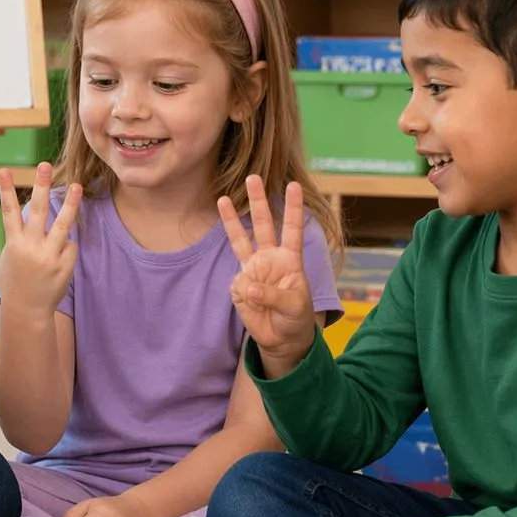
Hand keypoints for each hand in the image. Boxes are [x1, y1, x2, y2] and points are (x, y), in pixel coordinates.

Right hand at [0, 162, 82, 315]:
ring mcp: (49, 257)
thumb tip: (30, 212)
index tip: (4, 170)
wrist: (27, 311)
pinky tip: (58, 260)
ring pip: (63, 225)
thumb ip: (20, 235)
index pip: (8, 211)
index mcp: (14, 244)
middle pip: (37, 211)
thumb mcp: (11, 256)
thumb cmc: (16, 278)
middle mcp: (31, 248)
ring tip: (77, 186)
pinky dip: (66, 248)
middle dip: (40, 186)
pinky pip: (70, 245)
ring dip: (71, 204)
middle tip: (44, 165)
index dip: (5, 189)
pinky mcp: (64, 266)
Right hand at [218, 176, 314, 374]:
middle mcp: (270, 258)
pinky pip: (238, 284)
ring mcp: (253, 269)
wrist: (281, 339)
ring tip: (222, 198)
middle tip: (253, 178)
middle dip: (258, 201)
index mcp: (290, 260)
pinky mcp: (240, 285)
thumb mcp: (294, 307)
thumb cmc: (295, 318)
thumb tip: (247, 284)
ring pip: (241, 239)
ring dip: (232, 220)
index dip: (293, 208)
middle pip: (264, 224)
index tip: (293, 185)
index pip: (293, 229)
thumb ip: (273, 294)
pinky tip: (254, 305)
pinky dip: (244, 293)